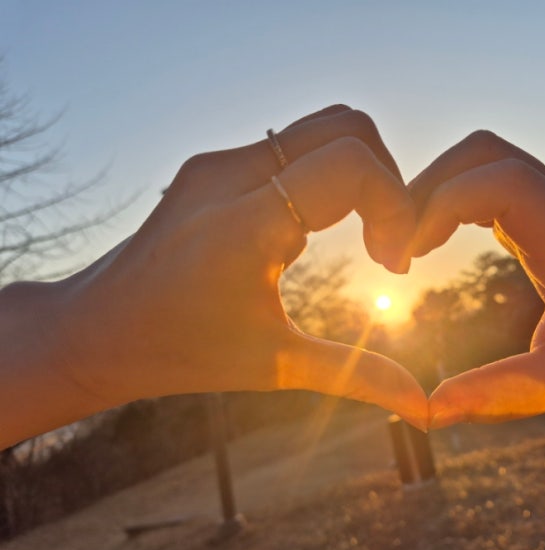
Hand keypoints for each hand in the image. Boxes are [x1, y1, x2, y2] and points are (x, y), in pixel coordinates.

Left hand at [47, 106, 426, 432]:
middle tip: (384, 240)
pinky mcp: (212, 165)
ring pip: (322, 127)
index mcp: (244, 226)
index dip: (395, 205)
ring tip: (361, 234)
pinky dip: (327, 176)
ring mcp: (216, 163)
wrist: (96, 330)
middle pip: (347, 126)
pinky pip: (293, 146)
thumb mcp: (274, 366)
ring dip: (360, 173)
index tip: (390, 264)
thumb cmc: (180, 352)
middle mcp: (228, 176)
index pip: (351, 164)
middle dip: (388, 179)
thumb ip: (357, 376)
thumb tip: (423, 404)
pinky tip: (317, 228)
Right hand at [410, 131, 544, 427]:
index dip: (446, 203)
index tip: (412, 255)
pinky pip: (481, 181)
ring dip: (431, 190)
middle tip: (398, 248)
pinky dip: (445, 200)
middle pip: (483, 153)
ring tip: (406, 245)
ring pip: (478, 159)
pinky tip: (429, 241)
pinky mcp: (533, 213)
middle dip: (427, 187)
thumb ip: (502, 393)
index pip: (506, 181)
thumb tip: (429, 411)